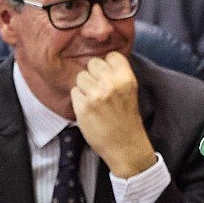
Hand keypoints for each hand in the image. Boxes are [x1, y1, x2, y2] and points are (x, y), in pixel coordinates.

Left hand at [71, 51, 156, 177]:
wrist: (125, 146)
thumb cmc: (126, 119)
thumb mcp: (129, 91)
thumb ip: (117, 75)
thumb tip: (98, 61)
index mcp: (126, 78)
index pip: (111, 55)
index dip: (107, 65)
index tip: (108, 76)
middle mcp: (111, 84)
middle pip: (92, 63)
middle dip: (93, 75)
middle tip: (100, 90)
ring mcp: (96, 95)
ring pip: (81, 77)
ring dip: (84, 87)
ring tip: (94, 100)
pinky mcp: (83, 107)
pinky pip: (74, 92)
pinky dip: (78, 100)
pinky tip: (88, 109)